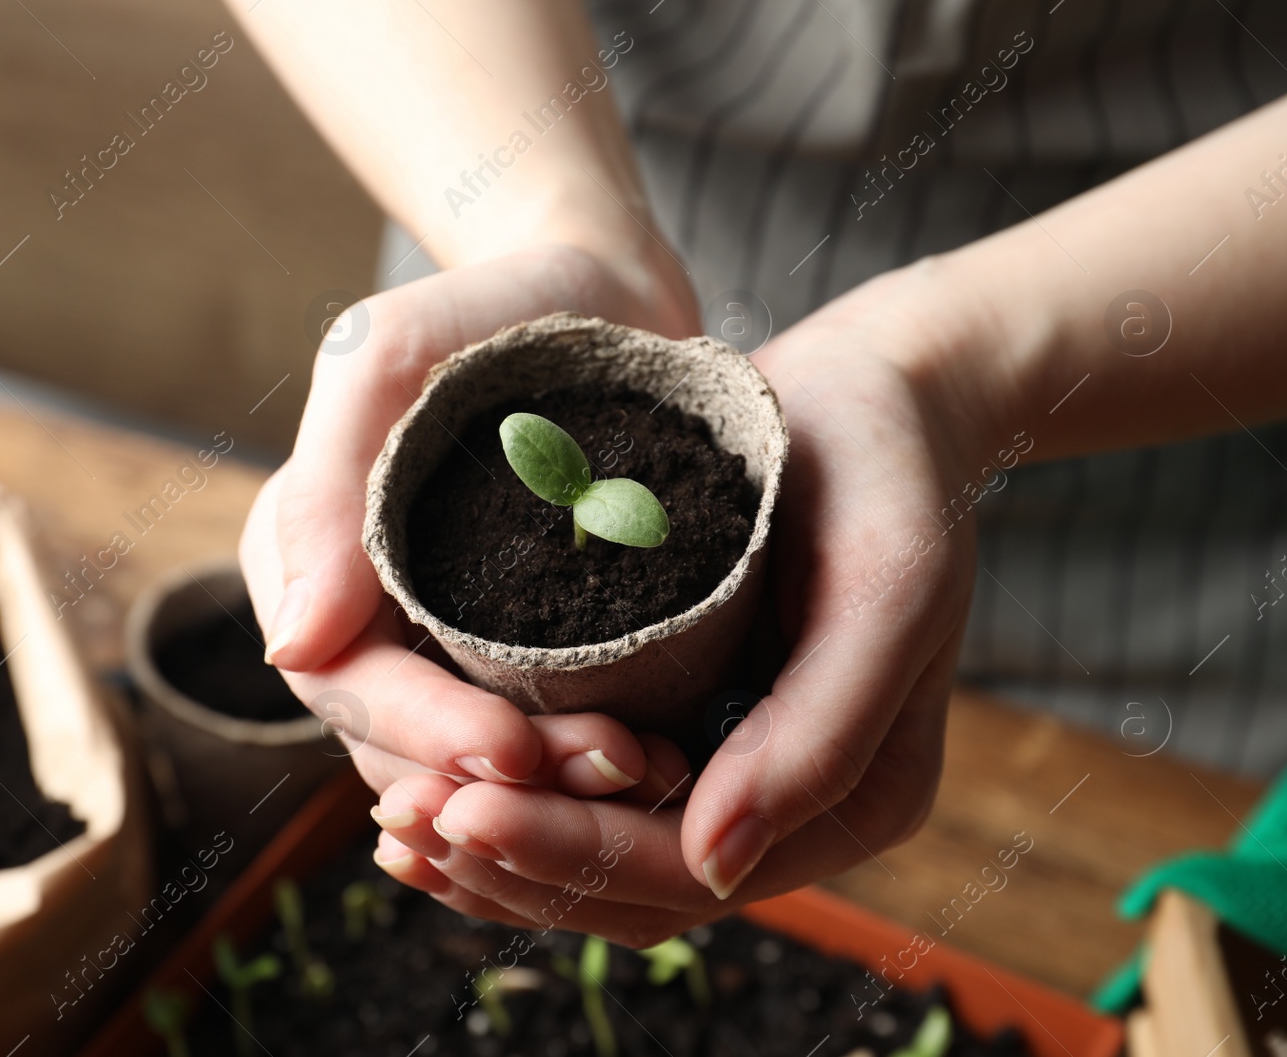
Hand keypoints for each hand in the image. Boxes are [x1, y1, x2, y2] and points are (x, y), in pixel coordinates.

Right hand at [239, 242, 700, 816]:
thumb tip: (295, 644)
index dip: (421, 730)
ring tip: (648, 771)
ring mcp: (437, 638)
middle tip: (619, 768)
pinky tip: (654, 757)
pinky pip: (527, 733)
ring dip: (548, 790)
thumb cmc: (487, 310)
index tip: (517, 750)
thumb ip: (329, 482)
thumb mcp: (391, 356)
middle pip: (404, 742)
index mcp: (306, 556)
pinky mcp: (515, 648)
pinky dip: (580, 762)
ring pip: (464, 762)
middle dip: (500, 778)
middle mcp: (361, 612)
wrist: (604, 300)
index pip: (340, 679)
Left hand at [373, 262, 994, 944]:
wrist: (874, 398)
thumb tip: (712, 864)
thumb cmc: (891, 477)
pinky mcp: (683, 718)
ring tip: (394, 821)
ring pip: (599, 862)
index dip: (571, 854)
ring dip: (497, 854)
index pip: (686, 871)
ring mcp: (731, 767)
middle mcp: (787, 804)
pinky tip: (430, 785)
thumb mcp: (884, 590)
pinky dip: (513, 805)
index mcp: (853, 800)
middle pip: (629, 886)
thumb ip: (820, 736)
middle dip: (512, 862)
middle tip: (400, 818)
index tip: (463, 810)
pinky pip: (589, 796)